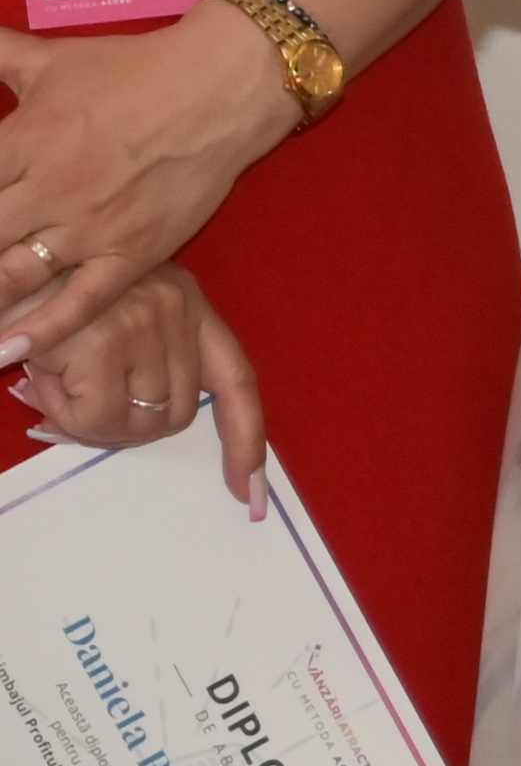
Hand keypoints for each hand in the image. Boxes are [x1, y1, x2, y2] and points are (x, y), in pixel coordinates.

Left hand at [0, 5, 298, 366]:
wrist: (224, 85)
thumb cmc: (135, 68)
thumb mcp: (53, 59)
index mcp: (21, 140)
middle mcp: (48, 189)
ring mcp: (91, 226)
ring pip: (12, 280)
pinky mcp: (133, 252)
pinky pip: (81, 303)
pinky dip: (41, 331)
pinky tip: (7, 352)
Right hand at [14, 265, 267, 504]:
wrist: (8, 270)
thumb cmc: (50, 298)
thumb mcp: (109, 322)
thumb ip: (137, 371)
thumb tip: (123, 430)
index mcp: (188, 304)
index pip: (237, 380)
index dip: (246, 440)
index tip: (252, 494)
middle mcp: (176, 310)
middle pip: (179, 414)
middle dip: (130, 429)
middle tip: (79, 409)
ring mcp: (144, 325)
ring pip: (135, 421)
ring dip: (90, 421)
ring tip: (53, 385)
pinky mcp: (104, 342)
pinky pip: (95, 418)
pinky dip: (64, 414)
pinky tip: (40, 381)